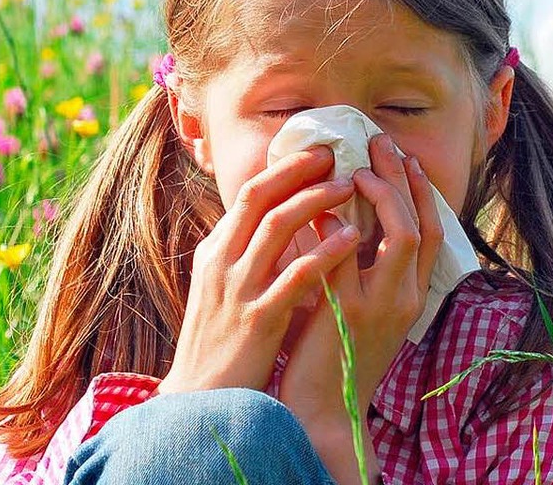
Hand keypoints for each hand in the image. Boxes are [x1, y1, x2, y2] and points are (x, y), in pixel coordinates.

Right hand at [158, 145, 359, 394]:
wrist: (202, 400)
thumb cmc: (220, 344)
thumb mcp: (221, 289)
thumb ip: (243, 255)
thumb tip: (272, 221)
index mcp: (215, 252)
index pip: (249, 194)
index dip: (284, 168)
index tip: (316, 151)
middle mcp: (222, 263)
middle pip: (260, 199)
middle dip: (298, 170)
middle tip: (334, 153)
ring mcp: (238, 290)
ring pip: (276, 228)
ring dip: (315, 201)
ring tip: (350, 185)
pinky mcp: (258, 320)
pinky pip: (296, 276)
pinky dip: (324, 252)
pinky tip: (351, 237)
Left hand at [277, 133, 443, 484]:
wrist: (324, 410)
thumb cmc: (336, 355)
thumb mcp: (363, 309)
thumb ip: (363, 269)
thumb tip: (344, 216)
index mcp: (412, 297)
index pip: (434, 233)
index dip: (423, 192)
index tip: (406, 158)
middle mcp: (406, 298)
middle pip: (421, 223)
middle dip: (403, 178)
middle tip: (381, 143)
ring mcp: (381, 305)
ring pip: (400, 234)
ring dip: (383, 192)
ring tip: (358, 165)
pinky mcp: (347, 311)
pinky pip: (347, 254)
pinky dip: (335, 222)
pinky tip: (319, 201)